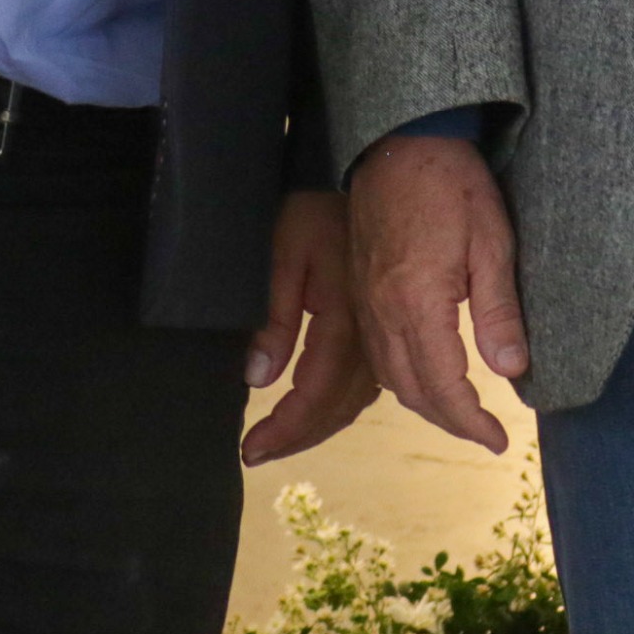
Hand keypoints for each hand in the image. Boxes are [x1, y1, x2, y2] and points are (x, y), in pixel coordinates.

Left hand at [240, 190, 379, 465]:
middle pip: (335, 408)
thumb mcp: (285, 253)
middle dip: (295, 437)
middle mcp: (370, 339)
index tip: (249, 451)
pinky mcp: (384, 328)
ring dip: (317, 426)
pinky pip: (365, 385)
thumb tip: (258, 379)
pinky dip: (338, 407)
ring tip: (279, 441)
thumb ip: (275, 318)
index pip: (314, 394)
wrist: (381, 178)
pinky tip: (319, 413)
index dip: (283, 428)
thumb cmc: (319, 208)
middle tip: (255, 455)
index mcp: (344, 322)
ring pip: (354, 402)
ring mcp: (382, 335)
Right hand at [348, 133, 529, 452]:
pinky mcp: (359, 288)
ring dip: (424, 402)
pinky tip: (425, 374)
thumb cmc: (452, 182)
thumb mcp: (492, 241)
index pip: (443, 386)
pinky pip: (375, 352)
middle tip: (485, 432)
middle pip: (412, 391)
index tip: (498, 440)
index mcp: (417, 302)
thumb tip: (513, 371)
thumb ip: (499, 310)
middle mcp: (382, 311)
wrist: (399, 139)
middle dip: (449, 420)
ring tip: (460, 411)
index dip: (471, 422)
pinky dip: (402, 377)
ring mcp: (365, 300)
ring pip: (388, 376)